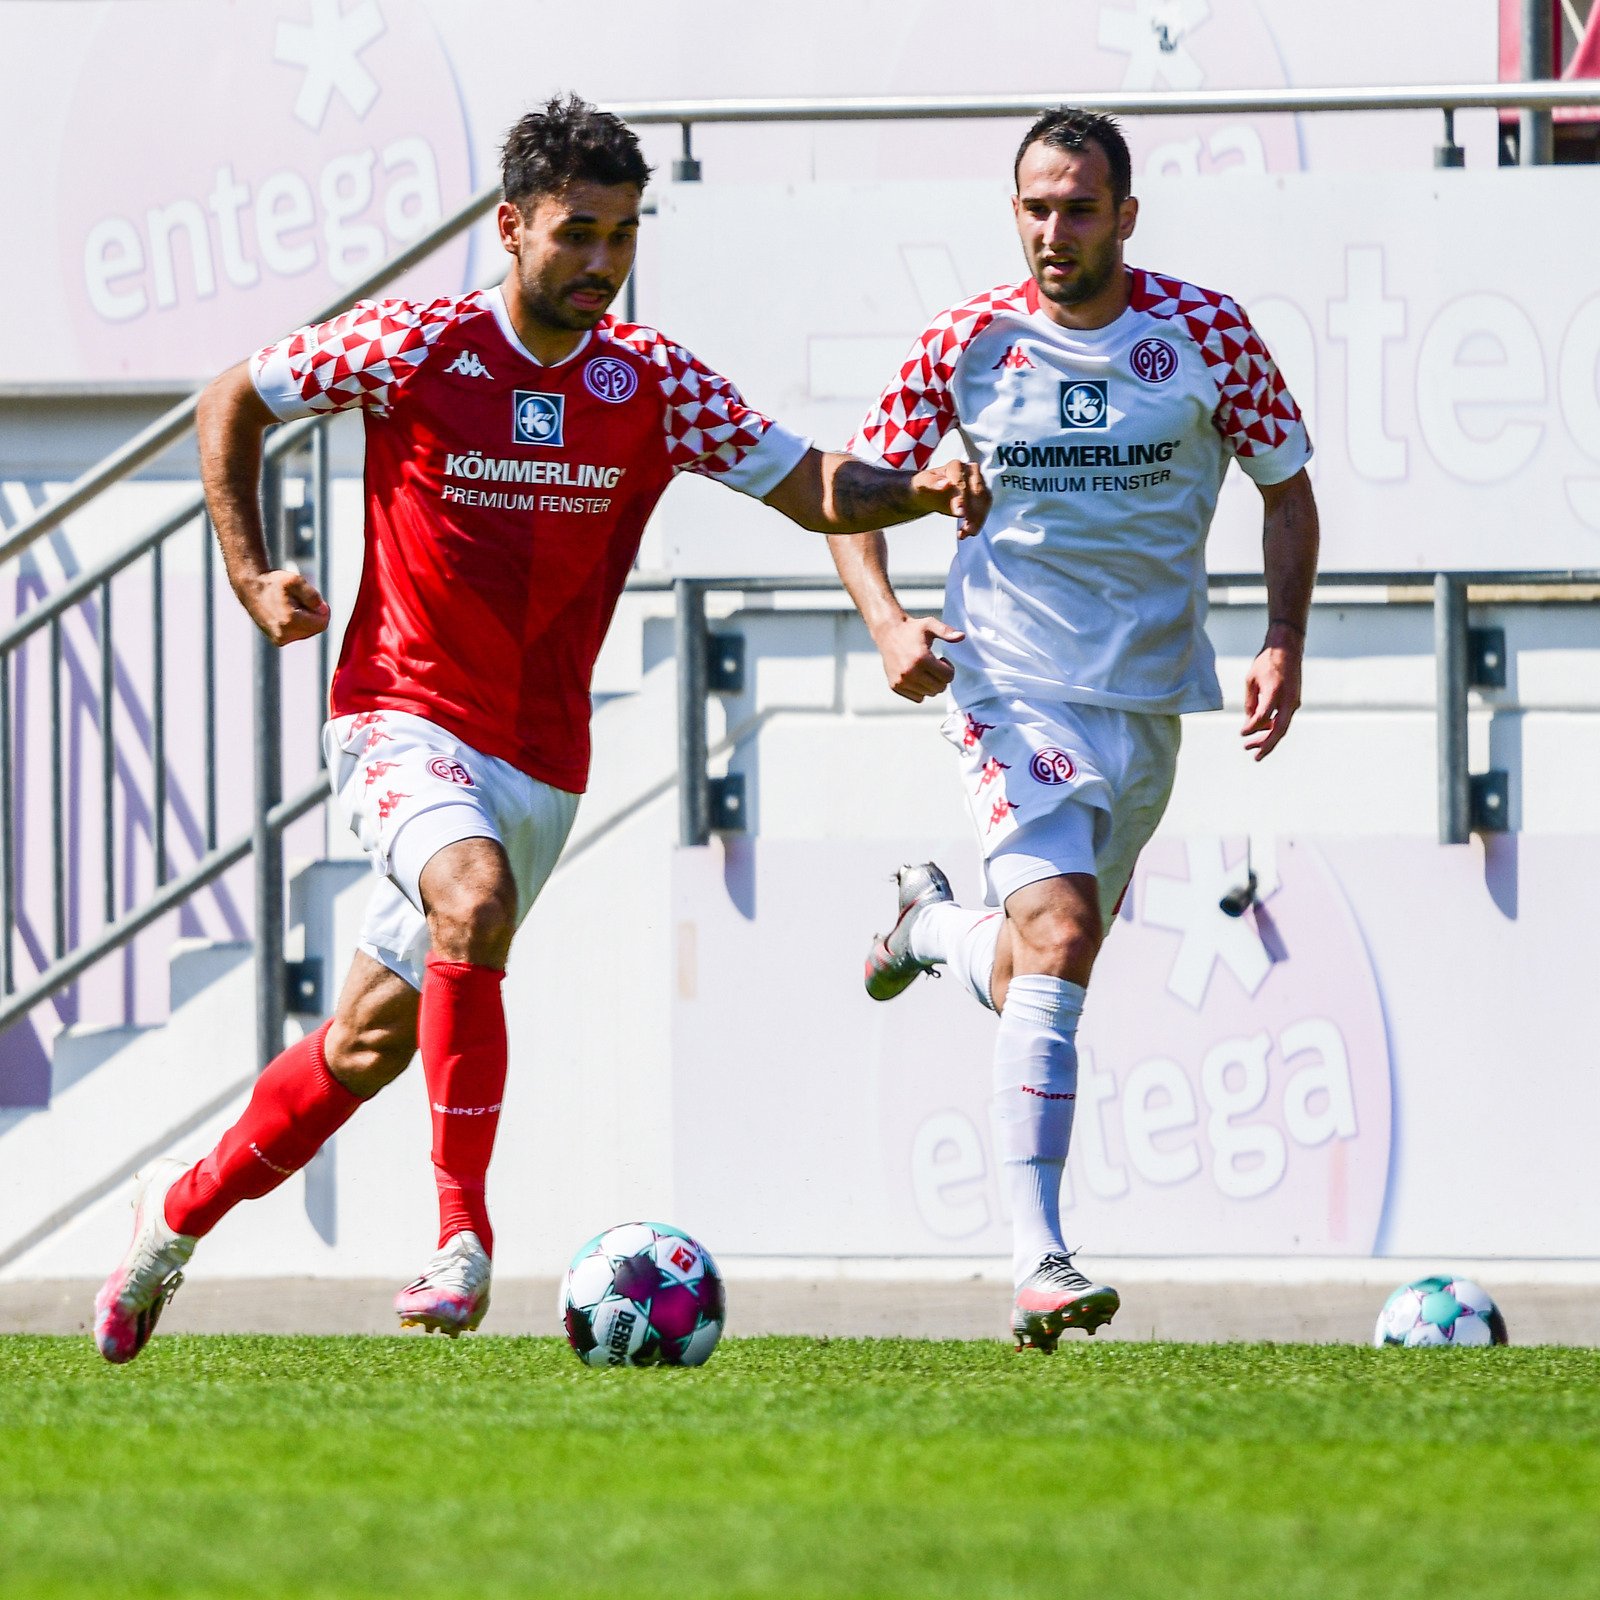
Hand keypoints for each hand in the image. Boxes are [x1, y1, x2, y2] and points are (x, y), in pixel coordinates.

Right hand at [243, 569, 329, 645]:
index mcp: (289, 621)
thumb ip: (311, 595)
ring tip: (291, 606)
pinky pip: (299, 633)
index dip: (322, 610)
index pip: (322, 623)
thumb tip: (322, 609)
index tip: (312, 599)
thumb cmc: (273, 584)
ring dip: (306, 619)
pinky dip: (298, 623)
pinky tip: (286, 613)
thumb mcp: (294, 580)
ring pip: (308, 631)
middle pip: (316, 628)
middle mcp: (284, 635)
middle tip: (298, 600)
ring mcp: (280, 640)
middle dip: (313, 614)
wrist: (251, 590)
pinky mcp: (278, 641)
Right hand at [872, 614, 964, 701]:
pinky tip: (917, 676)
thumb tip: (962, 636)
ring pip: (929, 694)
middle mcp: (910, 672)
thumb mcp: (930, 625)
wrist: (888, 633)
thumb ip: (946, 632)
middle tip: (934, 665)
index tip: (942, 659)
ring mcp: (901, 681)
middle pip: (940, 688)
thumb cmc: (912, 628)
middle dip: (942, 678)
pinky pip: (918, 698)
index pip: (948, 677)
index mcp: (921, 658)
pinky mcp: (895, 686)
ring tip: (925, 669)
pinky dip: (921, 690)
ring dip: (931, 684)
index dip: (949, 669)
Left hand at [909, 460, 989, 537]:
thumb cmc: (925, 485)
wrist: (928, 493)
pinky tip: (968, 532)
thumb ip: (932, 482)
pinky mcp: (980, 497)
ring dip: (978, 518)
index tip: (960, 511)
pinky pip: (984, 509)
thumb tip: (945, 483)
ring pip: (984, 501)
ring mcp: (977, 484)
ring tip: (966, 532)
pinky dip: (978, 522)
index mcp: (955, 466)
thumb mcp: (922, 483)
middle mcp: (970, 472)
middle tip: (966, 526)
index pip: (962, 481)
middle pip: (977, 491)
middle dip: (973, 510)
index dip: (961, 497)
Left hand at [1241, 633, 1301, 760]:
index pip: (1264, 717)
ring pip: (1282, 727)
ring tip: (1250, 747)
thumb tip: (1250, 724)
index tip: (1242, 734)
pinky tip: (1260, 733)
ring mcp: (1294, 702)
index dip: (1252, 728)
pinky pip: (1283, 720)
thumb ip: (1251, 703)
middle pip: (1280, 730)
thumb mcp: (1251, 680)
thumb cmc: (1266, 662)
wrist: (1287, 648)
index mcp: (1275, 691)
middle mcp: (1288, 699)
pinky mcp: (1294, 702)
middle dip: (1266, 745)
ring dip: (1268, 739)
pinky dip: (1272, 728)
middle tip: (1254, 756)